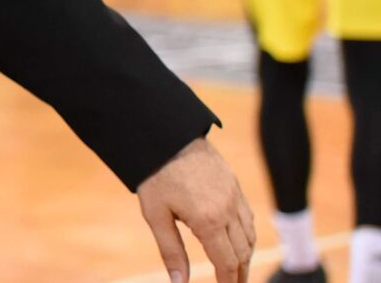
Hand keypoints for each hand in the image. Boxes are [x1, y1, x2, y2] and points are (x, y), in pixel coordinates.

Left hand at [137, 139, 254, 282]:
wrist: (164, 135)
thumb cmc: (155, 176)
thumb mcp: (155, 215)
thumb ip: (170, 251)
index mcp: (208, 220)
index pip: (226, 262)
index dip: (228, 282)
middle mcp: (227, 209)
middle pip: (242, 252)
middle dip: (239, 273)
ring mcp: (234, 195)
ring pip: (249, 234)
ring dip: (245, 255)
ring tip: (237, 269)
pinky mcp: (234, 183)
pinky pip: (248, 216)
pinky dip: (247, 234)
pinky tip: (238, 241)